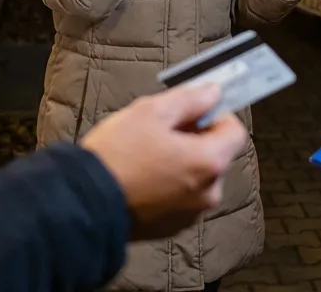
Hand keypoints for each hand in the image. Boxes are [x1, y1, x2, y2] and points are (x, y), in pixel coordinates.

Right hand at [80, 83, 248, 240]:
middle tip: (161, 131)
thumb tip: (213, 92)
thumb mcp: (151, 112)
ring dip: (182, 163)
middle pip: (216, 156)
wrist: (84, 203)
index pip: (235, 132)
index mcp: (209, 162)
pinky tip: (142, 179)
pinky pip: (181, 198)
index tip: (192, 111)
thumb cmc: (117, 154)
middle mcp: (208, 192)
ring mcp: (190, 214)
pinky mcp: (171, 228)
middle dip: (195, 140)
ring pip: (197, 177)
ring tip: (146, 156)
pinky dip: (170, 186)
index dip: (217, 116)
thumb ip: (190, 99)